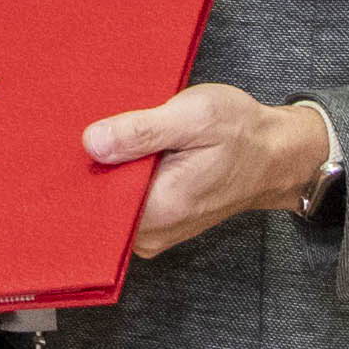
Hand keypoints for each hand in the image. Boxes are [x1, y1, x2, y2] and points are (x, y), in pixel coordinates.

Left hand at [87, 84, 335, 258]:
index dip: (78, 170)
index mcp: (160, 209)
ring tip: (112, 135)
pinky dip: (122, 179)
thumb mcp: (196, 116)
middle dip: (91, 169)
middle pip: (96, 206)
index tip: (71, 140)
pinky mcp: (159, 222)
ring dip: (107, 172)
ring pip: (109, 205)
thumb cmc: (242, 133)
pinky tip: (127, 151)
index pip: (92, 203)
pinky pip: (124, 205)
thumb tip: (92, 143)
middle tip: (92, 128)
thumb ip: (143, 131)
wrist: (277, 155)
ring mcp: (156, 231)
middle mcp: (153, 231)